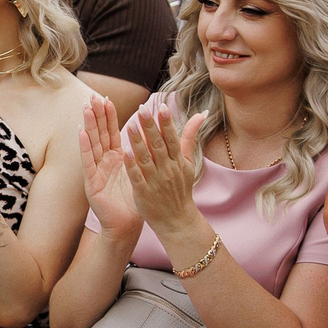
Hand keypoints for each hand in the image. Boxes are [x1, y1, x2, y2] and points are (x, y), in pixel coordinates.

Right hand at [78, 93, 140, 240]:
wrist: (128, 224)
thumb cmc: (135, 198)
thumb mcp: (144, 169)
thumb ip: (148, 150)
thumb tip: (155, 132)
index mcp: (116, 157)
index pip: (111, 132)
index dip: (108, 116)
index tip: (107, 98)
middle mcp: (104, 162)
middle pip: (99, 134)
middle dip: (96, 115)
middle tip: (93, 96)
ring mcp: (96, 171)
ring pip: (92, 144)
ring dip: (89, 126)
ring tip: (86, 108)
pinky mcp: (92, 183)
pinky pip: (88, 162)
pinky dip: (84, 147)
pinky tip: (81, 133)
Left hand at [120, 105, 205, 239]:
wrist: (176, 220)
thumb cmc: (180, 189)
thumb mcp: (188, 163)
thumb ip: (190, 137)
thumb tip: (202, 114)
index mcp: (178, 161)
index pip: (172, 138)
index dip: (167, 123)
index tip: (161, 106)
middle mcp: (168, 169)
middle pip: (158, 145)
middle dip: (151, 127)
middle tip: (142, 109)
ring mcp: (155, 181)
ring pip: (146, 158)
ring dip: (139, 142)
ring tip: (131, 125)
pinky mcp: (143, 192)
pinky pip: (137, 176)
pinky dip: (131, 164)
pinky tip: (125, 151)